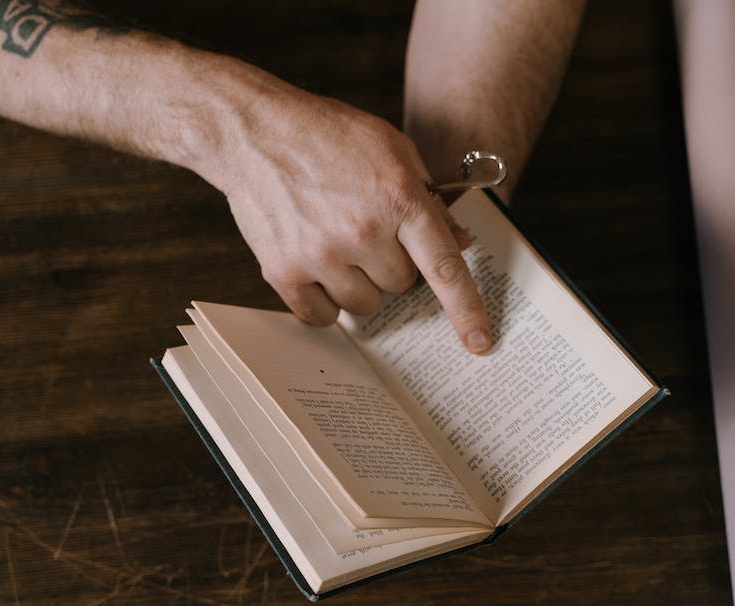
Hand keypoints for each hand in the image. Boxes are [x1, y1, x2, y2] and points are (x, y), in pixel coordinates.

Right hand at [215, 87, 492, 353]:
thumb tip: (459, 242)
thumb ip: (427, 198)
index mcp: (398, 198)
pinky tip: (314, 265)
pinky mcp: (285, 271)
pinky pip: (322, 316)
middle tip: (365, 231)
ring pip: (363, 304)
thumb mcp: (392, 149)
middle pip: (401, 285)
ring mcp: (322, 255)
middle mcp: (363, 231)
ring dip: (357, 283)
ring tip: (335, 243)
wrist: (254, 133)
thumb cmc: (327, 135)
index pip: (444, 265)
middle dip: (390, 264)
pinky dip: (323, 301)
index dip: (466, 309)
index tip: (480, 343)